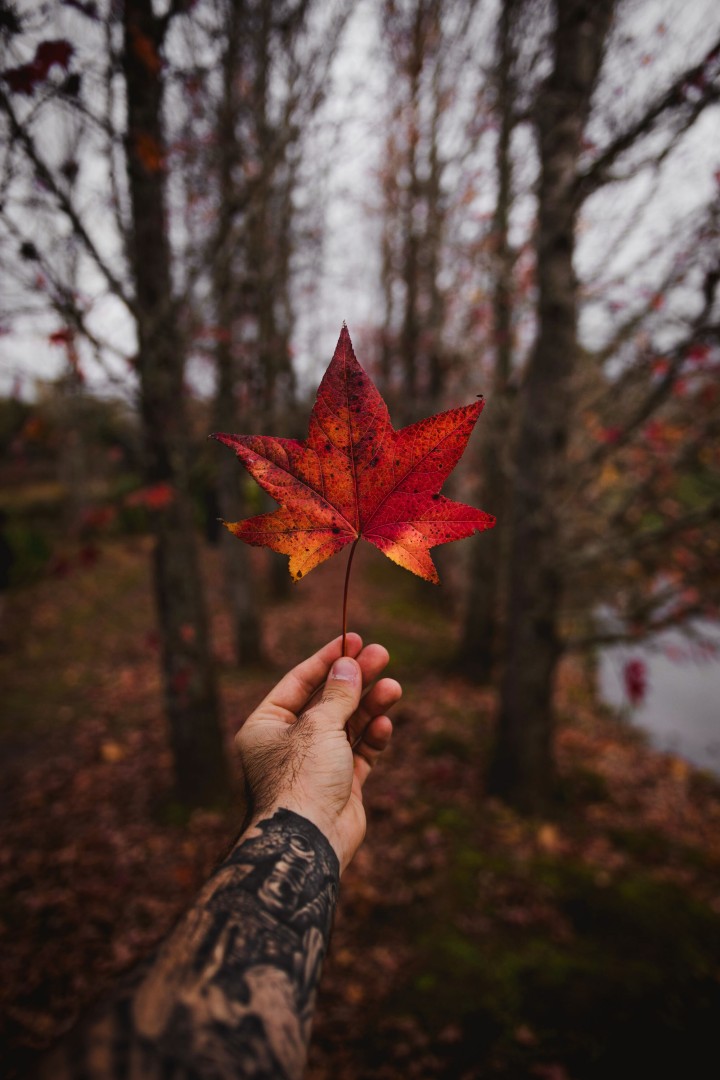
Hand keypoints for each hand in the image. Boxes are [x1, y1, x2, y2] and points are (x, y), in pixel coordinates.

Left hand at [235, 634, 400, 871]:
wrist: (307, 843)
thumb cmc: (301, 780)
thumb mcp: (318, 726)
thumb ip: (338, 695)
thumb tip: (349, 665)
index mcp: (266, 726)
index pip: (299, 681)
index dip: (327, 659)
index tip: (353, 638)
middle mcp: (289, 743)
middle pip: (327, 701)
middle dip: (355, 679)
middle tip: (382, 654)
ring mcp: (316, 765)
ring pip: (347, 725)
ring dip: (369, 705)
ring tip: (393, 687)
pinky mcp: (341, 785)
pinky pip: (359, 753)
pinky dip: (372, 737)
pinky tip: (384, 724)